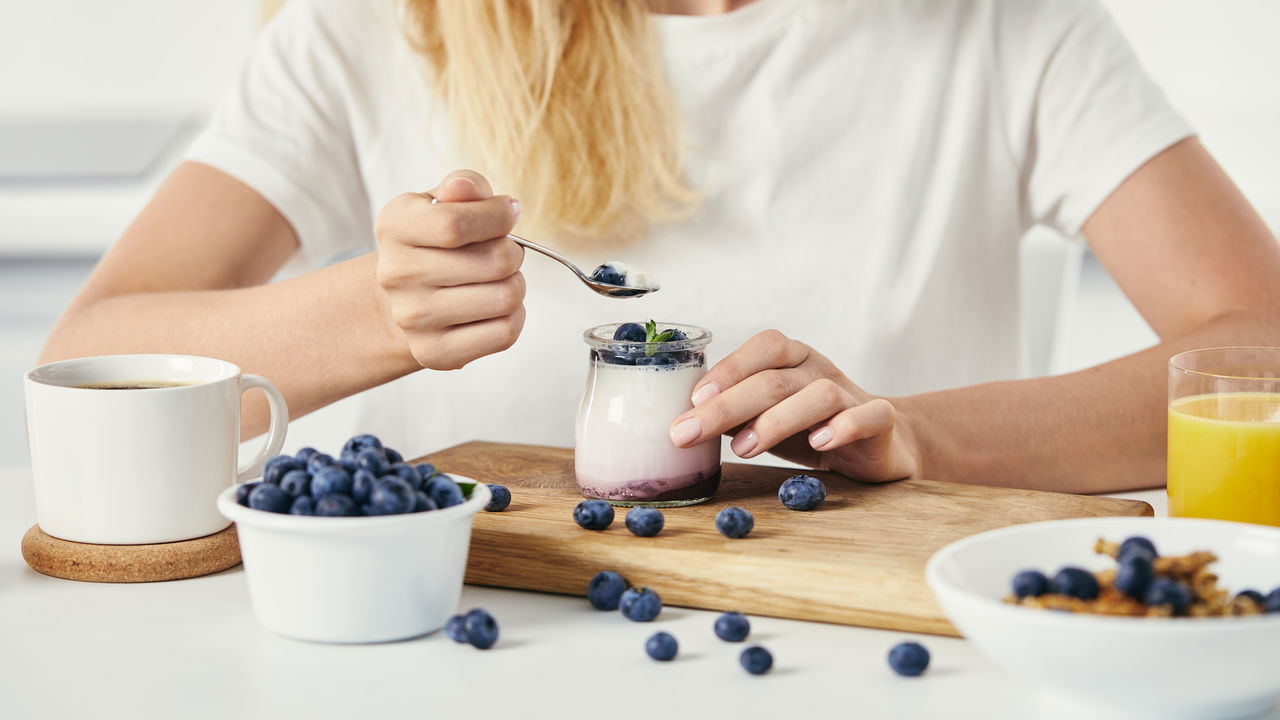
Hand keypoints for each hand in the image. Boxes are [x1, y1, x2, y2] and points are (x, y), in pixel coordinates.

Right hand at [374, 170, 523, 369]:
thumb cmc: (436, 242)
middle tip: (498, 254)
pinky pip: (505, 332)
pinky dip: (513, 316)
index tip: (507, 213)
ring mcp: (413, 318)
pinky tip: (493, 308)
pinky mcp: (435, 353)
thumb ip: (463, 187)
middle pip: (497, 262)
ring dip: (515, 284)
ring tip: (495, 280)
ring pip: (506, 298)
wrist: (406, 298)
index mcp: (395, 226)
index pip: (456, 223)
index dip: (498, 217)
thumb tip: (464, 188)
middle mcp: (396, 274)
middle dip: (512, 253)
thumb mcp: (444, 202)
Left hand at [667, 330, 920, 481]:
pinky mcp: (881, 421)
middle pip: (774, 378)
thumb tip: (682, 422)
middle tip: (690, 433)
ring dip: (776, 421)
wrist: (881, 443)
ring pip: (818, 395)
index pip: (761, 348)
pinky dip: (842, 427)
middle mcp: (820, 369)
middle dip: (727, 405)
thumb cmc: (811, 427)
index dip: (727, 369)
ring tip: (743, 449)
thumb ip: (733, 415)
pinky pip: (867, 416)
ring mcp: (852, 393)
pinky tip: (819, 444)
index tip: (692, 400)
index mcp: (793, 359)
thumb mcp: (766, 417)